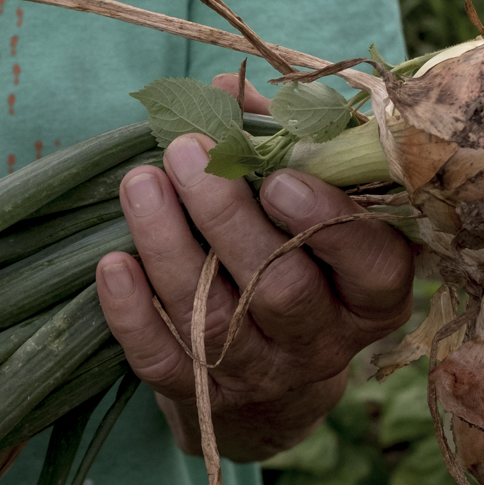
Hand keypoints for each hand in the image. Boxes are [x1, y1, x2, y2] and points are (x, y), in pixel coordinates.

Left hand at [95, 74, 413, 462]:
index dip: (327, 222)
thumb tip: (224, 89)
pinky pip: (164, 360)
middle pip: (283, 289)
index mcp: (369, 293)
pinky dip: (133, 314)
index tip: (278, 177)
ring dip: (171, 247)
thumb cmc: (295, 261)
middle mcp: (322, 341)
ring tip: (139, 182)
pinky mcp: (201, 395)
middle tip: (186, 153)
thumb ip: (280, 146)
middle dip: (229, 218)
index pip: (371, 265)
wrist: (268, 386)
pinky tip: (112, 264)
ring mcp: (261, 373)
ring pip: (217, 320)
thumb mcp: (308, 208)